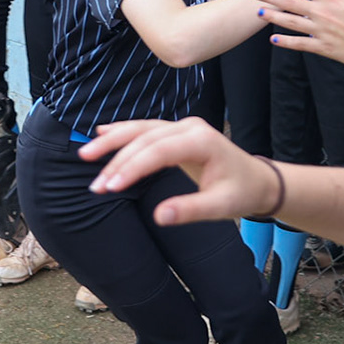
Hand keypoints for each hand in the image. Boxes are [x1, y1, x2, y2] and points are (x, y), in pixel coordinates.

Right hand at [81, 117, 275, 224]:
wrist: (257, 180)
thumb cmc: (240, 192)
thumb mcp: (221, 206)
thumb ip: (190, 210)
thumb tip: (159, 217)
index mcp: (202, 141)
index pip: (158, 150)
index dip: (132, 167)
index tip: (110, 187)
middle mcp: (190, 127)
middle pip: (145, 138)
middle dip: (117, 160)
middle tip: (96, 186)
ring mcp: (183, 126)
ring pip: (142, 129)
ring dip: (114, 141)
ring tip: (86, 154)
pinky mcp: (177, 132)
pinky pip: (146, 129)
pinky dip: (123, 132)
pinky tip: (102, 133)